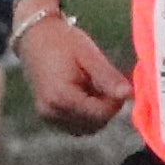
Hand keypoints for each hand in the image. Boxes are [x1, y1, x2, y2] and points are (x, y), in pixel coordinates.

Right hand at [17, 0, 125, 134]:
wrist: (34, 36)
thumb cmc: (63, 41)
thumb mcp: (89, 55)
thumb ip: (108, 77)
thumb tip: (130, 95)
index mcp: (62, 97)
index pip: (101, 114)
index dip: (116, 102)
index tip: (118, 83)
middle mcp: (52, 112)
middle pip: (95, 124)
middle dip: (107, 107)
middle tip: (104, 81)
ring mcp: (48, 117)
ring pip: (87, 128)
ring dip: (97, 112)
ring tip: (91, 85)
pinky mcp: (48, 117)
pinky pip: (76, 125)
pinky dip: (85, 114)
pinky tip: (83, 93)